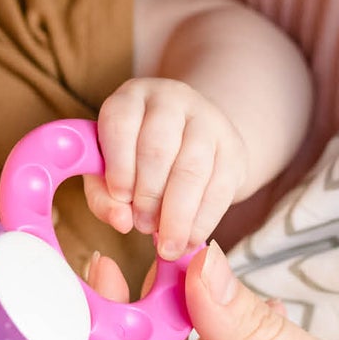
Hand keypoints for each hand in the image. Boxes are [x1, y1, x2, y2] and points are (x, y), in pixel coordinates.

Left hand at [86, 78, 247, 260]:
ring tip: (166, 242)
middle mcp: (172, 100)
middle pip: (159, 148)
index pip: (121, 124)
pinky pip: (221, 187)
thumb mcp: (109, 167)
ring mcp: (208, 120)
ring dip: (177, 213)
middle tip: (143, 227)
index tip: (121, 199)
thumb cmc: (138, 157)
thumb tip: (121, 221)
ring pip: (193, 169)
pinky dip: (203, 220)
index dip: (119, 165)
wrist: (191, 140)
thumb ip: (104, 195)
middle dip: (149, 196)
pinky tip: (190, 238)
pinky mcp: (234, 147)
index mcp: (132, 97)